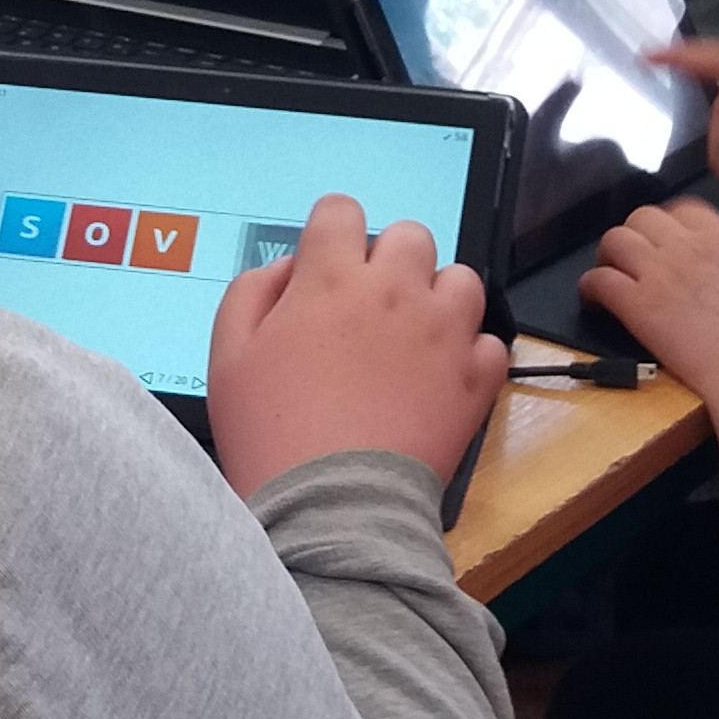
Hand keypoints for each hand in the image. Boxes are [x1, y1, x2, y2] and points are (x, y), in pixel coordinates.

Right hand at [206, 193, 505, 500]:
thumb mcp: (228, 356)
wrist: (327, 508)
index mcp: (330, 280)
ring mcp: (441, 335)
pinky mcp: (473, 381)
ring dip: (439, 297)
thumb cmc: (271, 435)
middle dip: (390, 258)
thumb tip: (289, 268)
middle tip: (371, 300)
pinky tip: (440, 376)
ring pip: (462, 280)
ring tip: (415, 332)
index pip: (341, 210)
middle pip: (410, 235)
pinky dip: (470, 355)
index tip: (328, 256)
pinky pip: (490, 345)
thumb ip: (251, 292)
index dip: (330, 228)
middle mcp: (393, 294)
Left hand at [584, 197, 718, 426]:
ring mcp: (663, 273)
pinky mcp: (640, 307)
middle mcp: (693, 247)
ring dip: (608, 257)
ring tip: (610, 278)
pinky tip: (594, 302)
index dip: (669, 224)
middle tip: (633, 261)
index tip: (667, 241)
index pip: (685, 209)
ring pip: (614, 240)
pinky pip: (599, 281)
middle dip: (635, 236)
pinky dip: (591, 289)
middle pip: (643, 217)